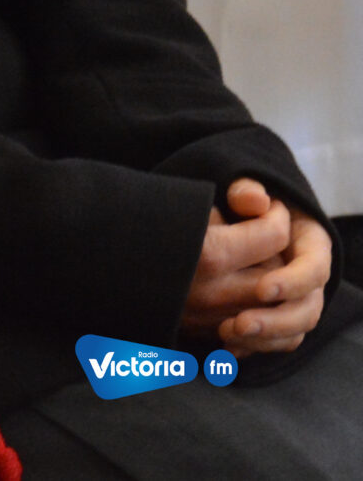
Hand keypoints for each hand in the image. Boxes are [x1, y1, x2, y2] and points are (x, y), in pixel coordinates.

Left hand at [181, 179, 331, 354]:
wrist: (233, 219)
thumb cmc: (240, 201)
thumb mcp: (244, 190)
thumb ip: (246, 190)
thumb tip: (254, 199)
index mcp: (310, 243)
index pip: (314, 269)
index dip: (293, 282)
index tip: (263, 289)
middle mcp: (308, 276)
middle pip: (307, 309)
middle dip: (275, 321)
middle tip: (238, 324)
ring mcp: (295, 300)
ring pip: (294, 331)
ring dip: (264, 338)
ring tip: (227, 334)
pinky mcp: (276, 316)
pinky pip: (276, 343)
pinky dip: (255, 348)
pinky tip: (225, 349)